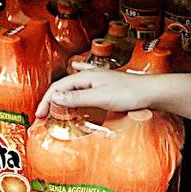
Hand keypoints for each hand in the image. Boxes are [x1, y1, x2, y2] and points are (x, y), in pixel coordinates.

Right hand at [35, 70, 158, 117]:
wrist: (151, 92)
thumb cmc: (129, 93)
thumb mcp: (99, 97)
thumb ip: (77, 98)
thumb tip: (55, 98)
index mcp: (86, 76)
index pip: (58, 87)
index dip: (47, 101)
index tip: (40, 115)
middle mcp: (90, 75)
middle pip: (64, 88)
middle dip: (51, 101)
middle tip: (43, 115)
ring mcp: (98, 80)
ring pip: (73, 88)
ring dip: (62, 97)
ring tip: (54, 108)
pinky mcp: (106, 87)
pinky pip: (84, 88)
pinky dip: (76, 91)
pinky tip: (76, 88)